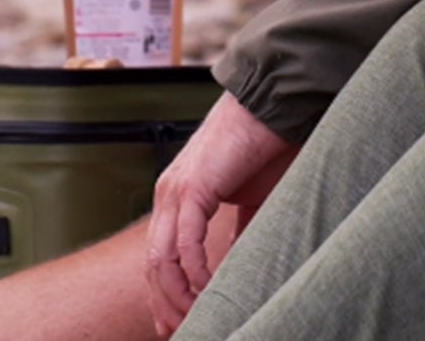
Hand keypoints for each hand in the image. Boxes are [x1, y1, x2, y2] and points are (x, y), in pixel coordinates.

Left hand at [147, 93, 297, 333]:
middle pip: (153, 266)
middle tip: (181, 331)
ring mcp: (175, 192)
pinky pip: (185, 242)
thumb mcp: (249, 200)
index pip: (159, 258)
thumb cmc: (263, 147)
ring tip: (199, 316)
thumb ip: (240, 231)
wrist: (271, 107)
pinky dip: (196, 270)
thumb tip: (239, 265)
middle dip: (166, 305)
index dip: (164, 295)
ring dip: (178, 295)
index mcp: (176, 199)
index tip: (176, 324)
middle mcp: (167, 197)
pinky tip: (210, 288)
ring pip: (162, 259)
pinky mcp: (192, 188)